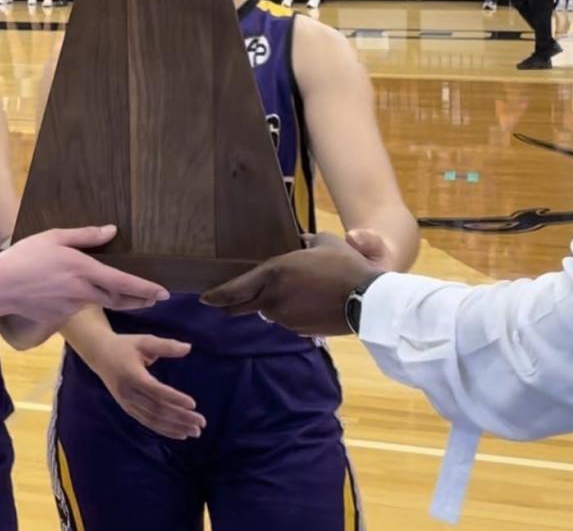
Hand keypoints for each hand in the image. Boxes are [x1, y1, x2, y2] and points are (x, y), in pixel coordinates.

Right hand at [0, 225, 168, 322]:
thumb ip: (86, 236)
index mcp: (84, 271)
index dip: (146, 289)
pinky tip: (66, 289)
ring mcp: (72, 308)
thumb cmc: (25, 256)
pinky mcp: (60, 318)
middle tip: (153, 298)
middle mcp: (82, 293)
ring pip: (96, 302)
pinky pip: (77, 307)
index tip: (164, 293)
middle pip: (118, 300)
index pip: (124, 283)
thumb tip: (112, 231)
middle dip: (138, 300)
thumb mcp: (55, 237)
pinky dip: (80, 300)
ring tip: (105, 285)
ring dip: (107, 297)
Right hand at [89, 334, 203, 439]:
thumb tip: (189, 347)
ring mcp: (127, 403)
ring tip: (195, 432)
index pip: (156, 390)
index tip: (193, 404)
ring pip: (153, 420)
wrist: (99, 355)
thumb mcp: (144, 341)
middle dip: (180, 417)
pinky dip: (164, 429)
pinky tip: (180, 433)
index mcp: (132, 375)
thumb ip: (166, 346)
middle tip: (201, 423)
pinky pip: (147, 422)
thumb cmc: (125, 346)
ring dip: (175, 427)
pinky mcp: (128, 409)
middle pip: (157, 409)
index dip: (174, 398)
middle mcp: (128, 393)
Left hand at [200, 232, 378, 335]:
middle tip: (223, 301)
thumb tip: (301, 241)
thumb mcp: (322, 242)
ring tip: (287, 293)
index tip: (204, 297)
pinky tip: (304, 303)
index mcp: (273, 275)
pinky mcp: (300, 331)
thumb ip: (305, 242)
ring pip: (268, 312)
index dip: (217, 295)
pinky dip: (288, 312)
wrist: (367, 300)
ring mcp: (286, 318)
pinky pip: (286, 319)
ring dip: (268, 304)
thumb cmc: (343, 265)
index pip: (234, 289)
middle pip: (243, 306)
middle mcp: (273, 299)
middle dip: (231, 304)